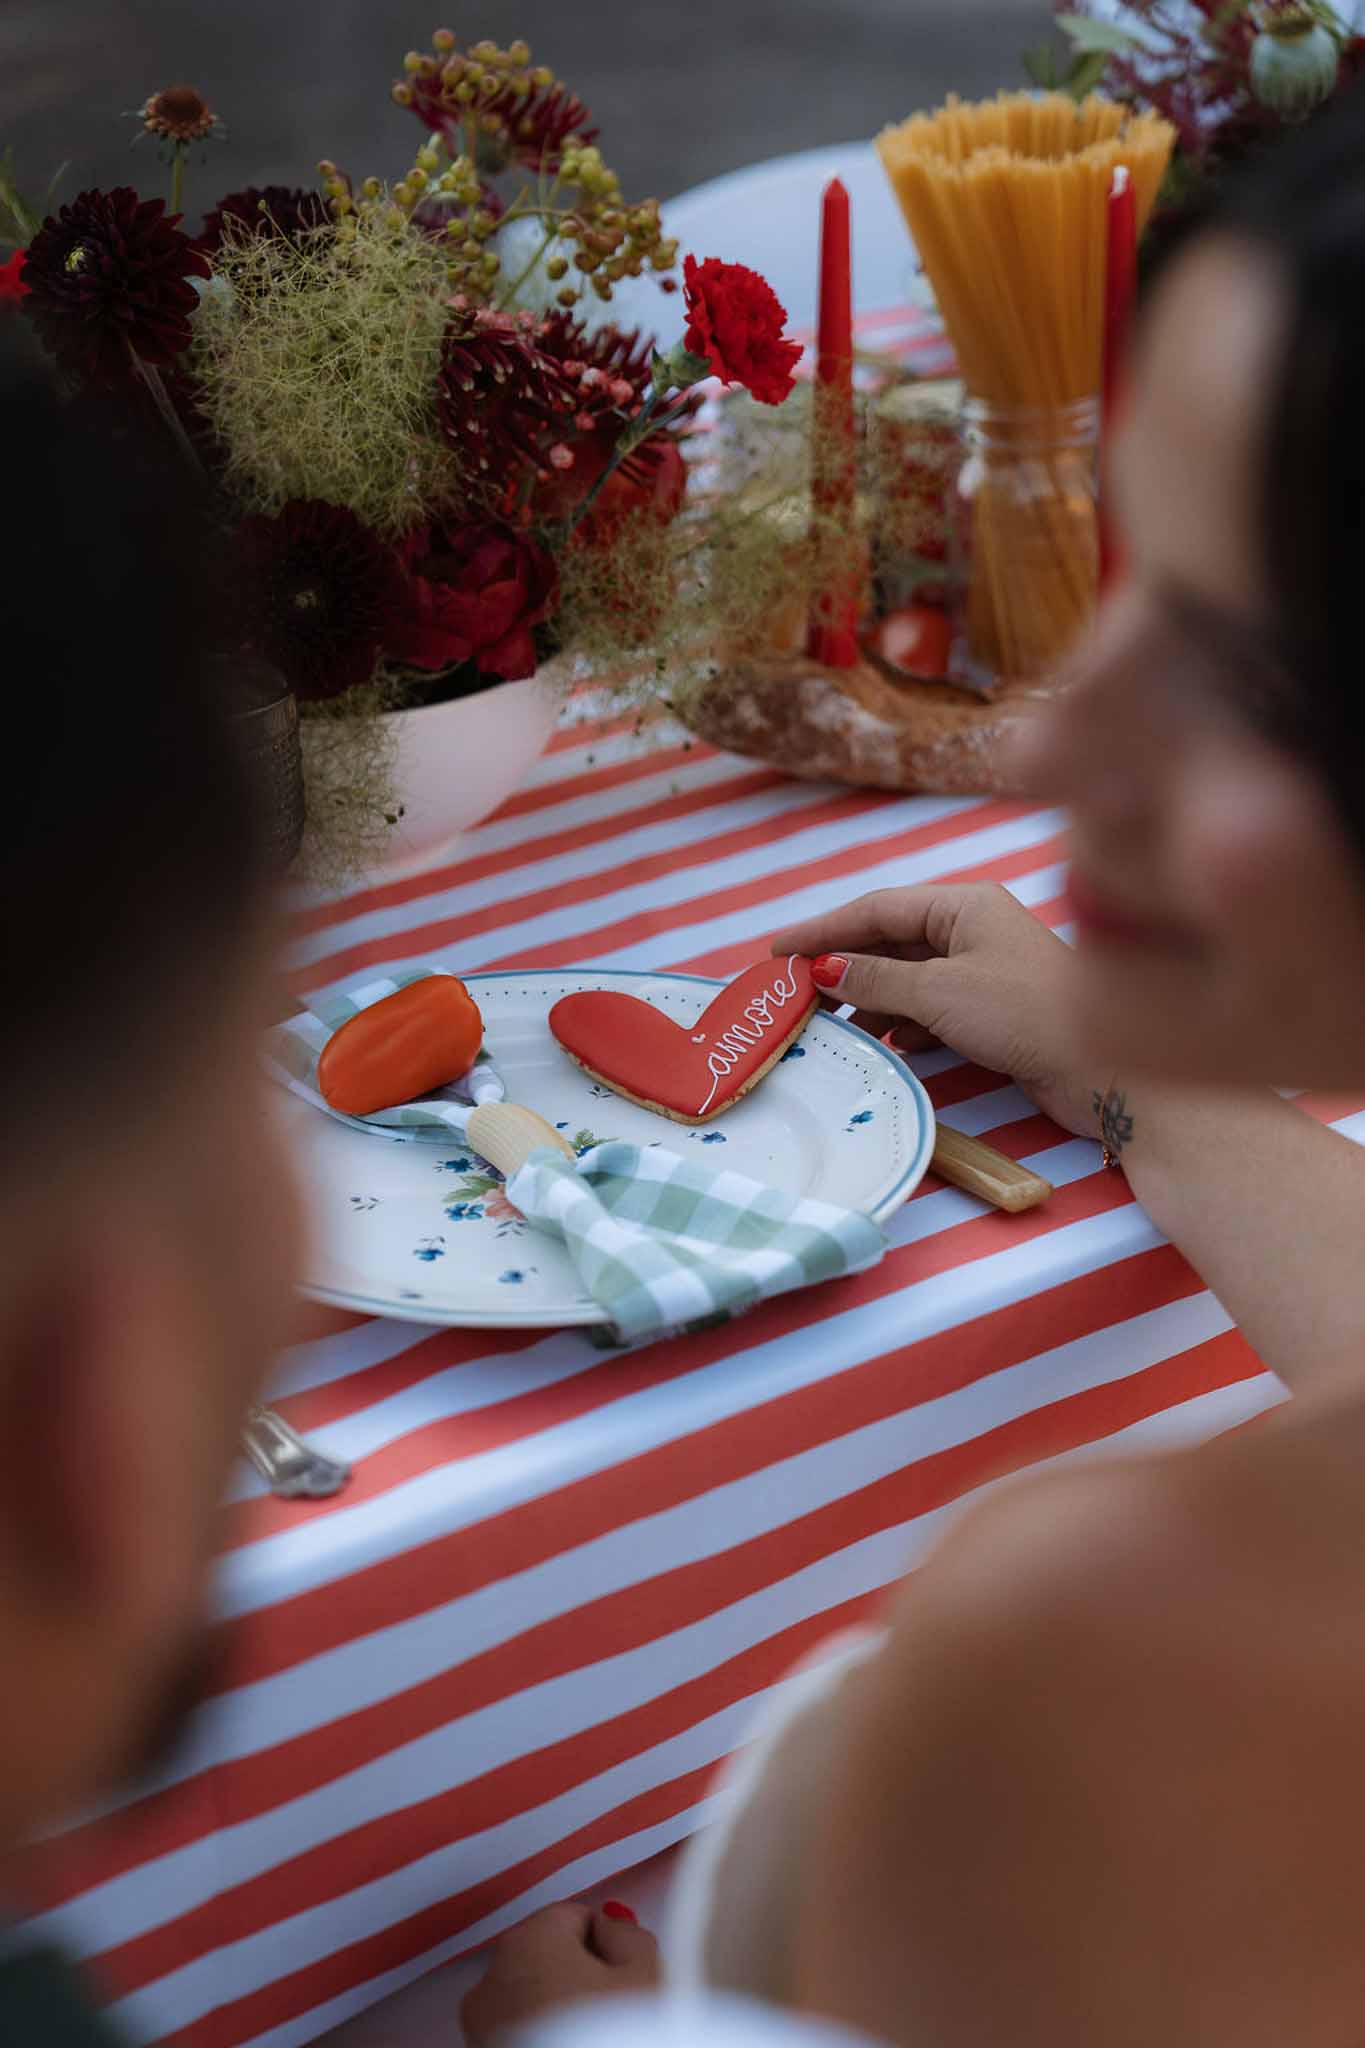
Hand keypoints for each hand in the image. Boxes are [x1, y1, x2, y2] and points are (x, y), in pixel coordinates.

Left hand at [461, 1900, 660, 2045]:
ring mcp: (480, 2035)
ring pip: (529, 2007)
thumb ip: (629, 1934)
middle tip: (617, 2013)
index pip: (573, 1917)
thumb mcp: (647, 1975)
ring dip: (560, 2018)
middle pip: (545, 1962)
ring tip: (598, 2041)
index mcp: (526, 1942)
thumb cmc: (615, 2042)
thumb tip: (612, 1927)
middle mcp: (489, 1983)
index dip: (609, 1945)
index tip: (628, 1977)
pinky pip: (521, 2041)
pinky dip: (544, 2045)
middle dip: (581, 1981)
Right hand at [772, 883, 1092, 1137]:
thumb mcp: (940, 991)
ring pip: (909, 976)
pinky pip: (931, 1008)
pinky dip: (904, 1022)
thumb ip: (877, 978)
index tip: (777, 952)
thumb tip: (825, 968)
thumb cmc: (1026, 1012)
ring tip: (830, 1020)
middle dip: (843, 965)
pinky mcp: (994, 1012)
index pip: (876, 908)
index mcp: (965, 904)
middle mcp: (974, 929)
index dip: (822, 929)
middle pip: (890, 940)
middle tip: (794, 992)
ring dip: (870, 997)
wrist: (1104, 1068)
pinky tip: (887, 1041)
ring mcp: (985, 971)